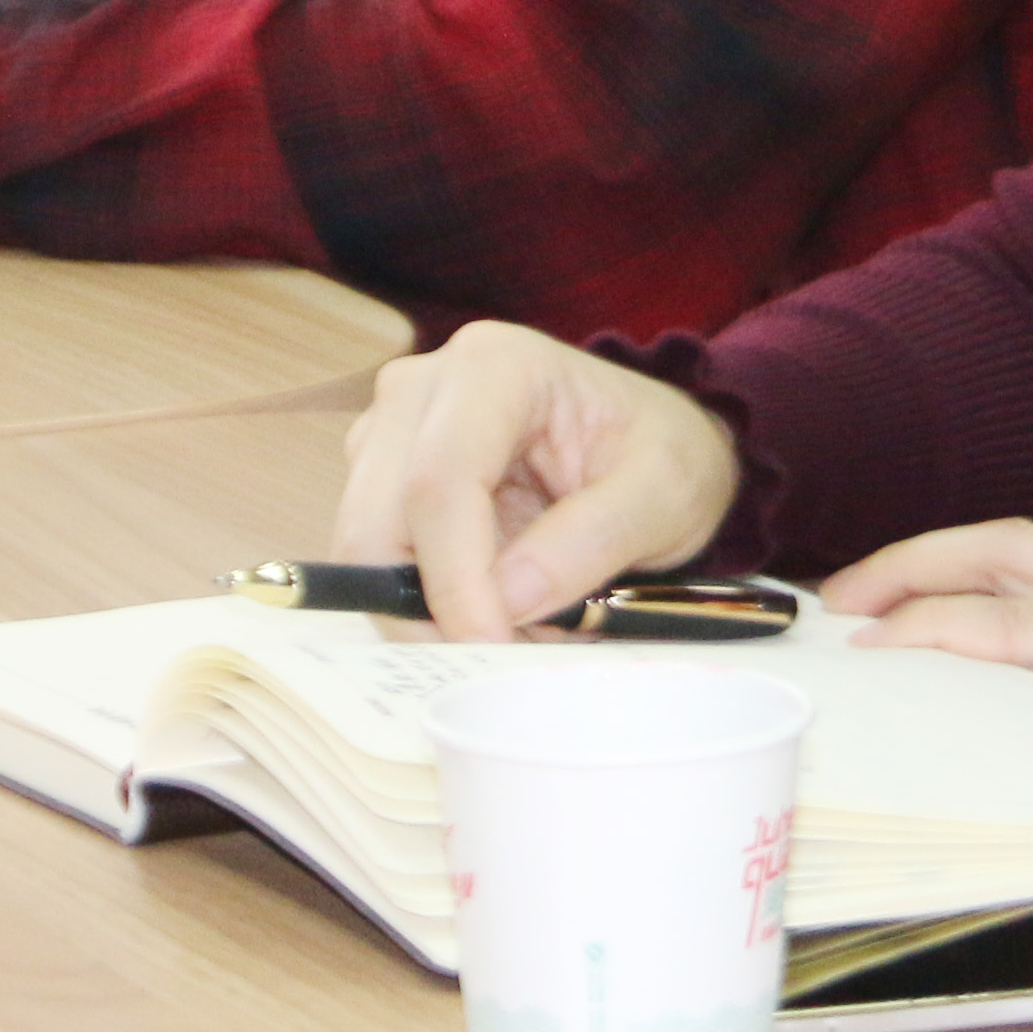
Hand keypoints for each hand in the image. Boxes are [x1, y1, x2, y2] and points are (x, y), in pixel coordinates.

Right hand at [330, 323, 744, 643]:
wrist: (646, 443)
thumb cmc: (660, 451)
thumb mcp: (666, 491)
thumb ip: (594, 538)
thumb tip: (509, 599)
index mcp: (496, 367)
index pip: (440, 480)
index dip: (454, 579)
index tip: (491, 649)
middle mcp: (421, 389)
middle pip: (377, 521)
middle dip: (431, 611)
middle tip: (505, 665)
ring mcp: (390, 434)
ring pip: (367, 551)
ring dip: (430, 616)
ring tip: (518, 641)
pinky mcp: (381, 481)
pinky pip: (378, 565)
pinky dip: (429, 610)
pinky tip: (494, 619)